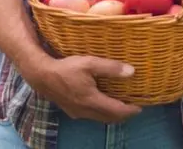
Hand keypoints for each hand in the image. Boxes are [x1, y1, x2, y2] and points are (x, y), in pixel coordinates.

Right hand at [24, 55, 141, 121]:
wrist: (41, 76)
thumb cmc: (66, 68)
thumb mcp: (90, 63)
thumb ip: (111, 68)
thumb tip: (132, 72)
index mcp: (92, 100)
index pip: (117, 111)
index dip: (130, 110)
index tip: (141, 106)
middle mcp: (85, 110)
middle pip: (109, 118)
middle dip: (123, 115)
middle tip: (134, 107)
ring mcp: (77, 112)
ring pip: (100, 118)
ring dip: (112, 114)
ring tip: (121, 105)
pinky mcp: (71, 111)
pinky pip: (91, 116)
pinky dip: (101, 112)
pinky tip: (102, 103)